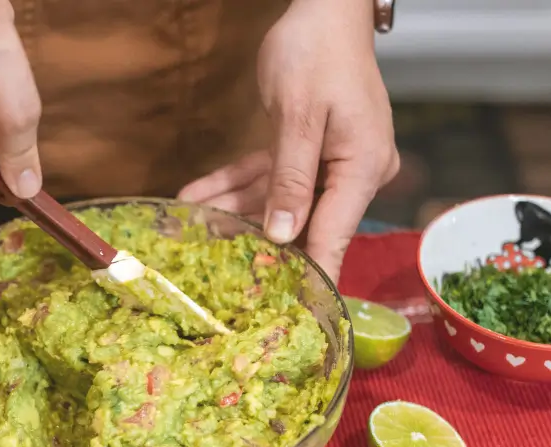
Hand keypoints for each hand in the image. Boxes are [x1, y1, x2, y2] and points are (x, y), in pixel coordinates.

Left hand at [178, 0, 398, 280]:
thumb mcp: (297, 115)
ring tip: (188, 228)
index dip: (308, 276)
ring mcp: (330, 162)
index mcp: (362, 167)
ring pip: (277, 200)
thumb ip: (289, 178)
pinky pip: (268, 176)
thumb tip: (282, 234)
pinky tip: (195, 195)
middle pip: (303, 222)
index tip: (285, 313)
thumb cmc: (317, 52)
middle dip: (253, 242)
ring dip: (232, 212)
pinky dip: (234, 184)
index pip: (334, 235)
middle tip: (211, 268)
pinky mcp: (306, 150)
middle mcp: (352, 171)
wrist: (322, 9)